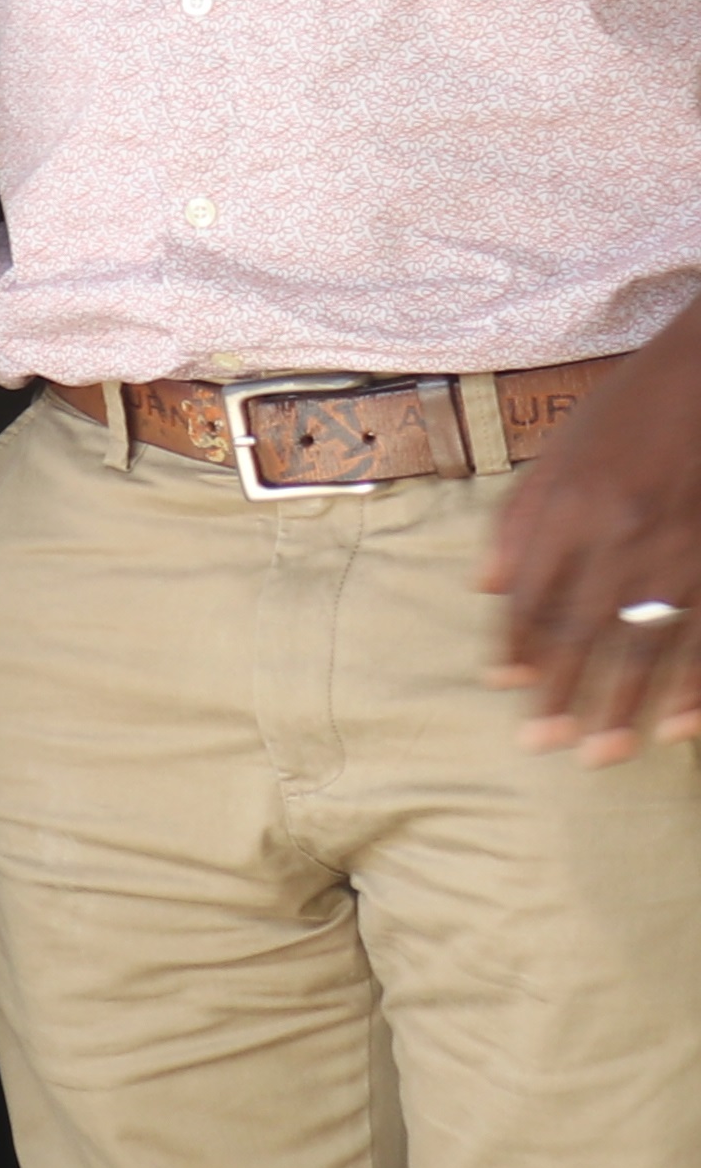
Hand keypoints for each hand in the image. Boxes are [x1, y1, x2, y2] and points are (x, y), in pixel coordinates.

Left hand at [492, 317, 700, 759]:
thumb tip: (486, 590)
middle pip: (585, 628)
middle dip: (563, 691)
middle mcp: (621, 533)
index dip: (517, 644)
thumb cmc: (627, 413)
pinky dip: (698, 684)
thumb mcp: (556, 453)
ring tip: (603, 754)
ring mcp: (680, 549)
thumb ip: (518, 523)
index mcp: (569, 507)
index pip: (533, 593)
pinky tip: (681, 725)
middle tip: (545, 745)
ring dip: (625, 703)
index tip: (505, 688)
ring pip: (650, 642)